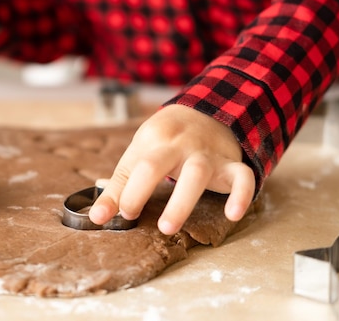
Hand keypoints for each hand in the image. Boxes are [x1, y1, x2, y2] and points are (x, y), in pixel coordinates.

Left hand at [89, 104, 255, 234]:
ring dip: (181, 201)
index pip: (132, 167)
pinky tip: (233, 215)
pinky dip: (241, 195)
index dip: (121, 193)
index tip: (115, 215)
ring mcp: (206, 153)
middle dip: (139, 192)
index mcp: (152, 138)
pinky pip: (242, 177)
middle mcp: (178, 143)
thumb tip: (97, 217)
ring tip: (167, 227)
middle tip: (132, 218)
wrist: (209, 111)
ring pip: (196, 172)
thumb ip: (121, 184)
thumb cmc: (167, 140)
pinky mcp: (231, 164)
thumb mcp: (141, 152)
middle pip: (155, 164)